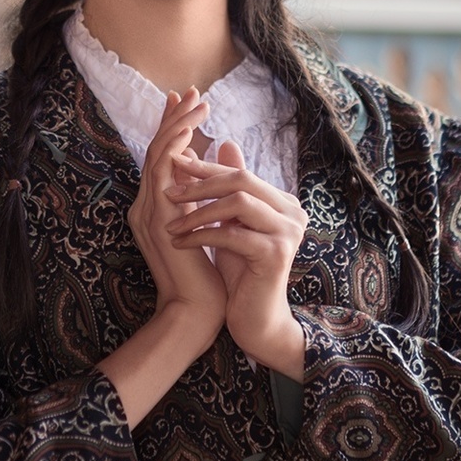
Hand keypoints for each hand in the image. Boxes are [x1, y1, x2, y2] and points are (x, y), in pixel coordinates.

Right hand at [127, 89, 226, 327]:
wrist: (196, 311)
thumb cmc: (205, 277)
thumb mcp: (203, 228)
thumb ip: (200, 200)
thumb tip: (207, 169)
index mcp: (156, 210)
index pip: (162, 159)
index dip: (172, 129)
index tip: (186, 103)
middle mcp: (147, 208)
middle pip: (154, 151)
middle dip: (171, 119)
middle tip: (186, 91)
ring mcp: (149, 213)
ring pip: (157, 156)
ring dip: (177, 126)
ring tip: (196, 102)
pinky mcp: (160, 221)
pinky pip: (163, 175)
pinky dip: (176, 150)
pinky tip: (192, 133)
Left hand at [166, 141, 305, 378]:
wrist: (255, 319)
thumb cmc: (240, 272)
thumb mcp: (231, 224)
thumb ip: (229, 189)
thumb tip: (223, 142)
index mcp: (283, 202)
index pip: (240, 174)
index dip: (206, 168)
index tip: (173, 163)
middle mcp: (292, 212)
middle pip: (242, 180)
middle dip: (200, 183)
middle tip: (167, 190)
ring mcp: (288, 232)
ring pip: (238, 202)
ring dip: (197, 210)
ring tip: (170, 223)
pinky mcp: (276, 254)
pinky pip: (232, 234)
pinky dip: (200, 235)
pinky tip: (179, 241)